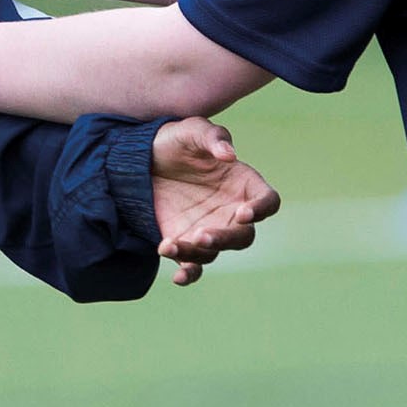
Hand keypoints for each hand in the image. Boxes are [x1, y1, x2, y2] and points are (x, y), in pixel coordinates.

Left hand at [149, 117, 280, 286]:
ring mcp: (210, 229)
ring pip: (215, 252)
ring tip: (171, 244)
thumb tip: (229, 154)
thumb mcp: (191, 130)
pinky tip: (178, 277)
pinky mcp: (186, 243)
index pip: (268, 202)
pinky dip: (189, 274)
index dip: (261, 210)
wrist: (138, 160)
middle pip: (243, 236)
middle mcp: (231, 211)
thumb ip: (212, 136)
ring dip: (197, 252)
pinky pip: (194, 266)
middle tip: (202, 235)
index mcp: (243, 184)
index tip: (242, 212)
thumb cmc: (174, 141)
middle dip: (226, 239)